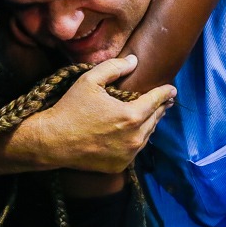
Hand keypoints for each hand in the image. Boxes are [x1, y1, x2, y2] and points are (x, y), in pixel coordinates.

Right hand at [31, 55, 175, 172]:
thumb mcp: (89, 80)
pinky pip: (135, 150)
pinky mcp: (120, 165)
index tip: (172, 89)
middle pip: (155, 118)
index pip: (157, 101)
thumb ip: (114, 67)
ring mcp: (128, 154)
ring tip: (149, 114)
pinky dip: (136, 139)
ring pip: (147, 135)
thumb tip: (134, 60)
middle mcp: (135, 137)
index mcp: (131, 115)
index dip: (165, 92)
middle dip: (160, 107)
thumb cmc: (70, 108)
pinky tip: (130, 132)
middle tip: (163, 100)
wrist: (53, 141)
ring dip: (149, 123)